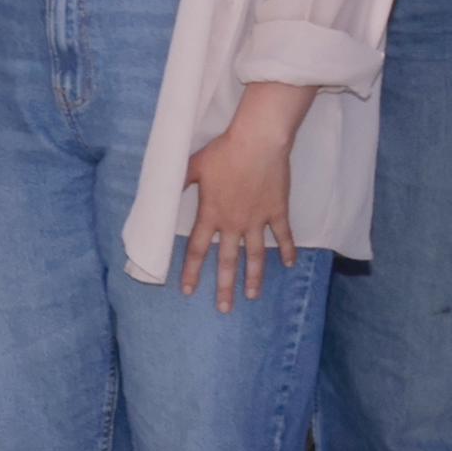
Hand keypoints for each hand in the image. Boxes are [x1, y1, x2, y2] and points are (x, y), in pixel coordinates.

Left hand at [179, 96, 304, 311]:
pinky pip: (284, 235)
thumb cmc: (223, 152)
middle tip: (224, 309)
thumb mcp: (192, 166)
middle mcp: (233, 223)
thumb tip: (160, 192)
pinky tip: (291, 265)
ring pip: (256, 256)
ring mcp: (257, 219)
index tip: (189, 291)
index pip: (198, 250)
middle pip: (228, 261)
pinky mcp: (277, 210)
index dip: (192, 272)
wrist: (257, 142)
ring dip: (254, 278)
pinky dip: (289, 250)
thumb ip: (178, 182)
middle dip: (225, 287)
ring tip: (252, 296)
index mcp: (211, 214)